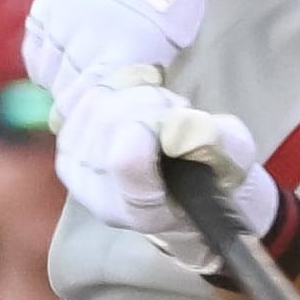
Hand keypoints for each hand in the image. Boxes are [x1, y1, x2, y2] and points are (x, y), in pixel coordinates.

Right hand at [21, 0, 220, 109]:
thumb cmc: (170, 3)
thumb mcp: (165, 46)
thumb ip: (133, 82)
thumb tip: (107, 119)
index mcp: (125, 46)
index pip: (95, 101)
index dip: (93, 119)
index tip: (96, 130)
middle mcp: (87, 31)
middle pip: (69, 91)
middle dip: (78, 105)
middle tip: (87, 114)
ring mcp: (61, 16)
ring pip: (49, 74)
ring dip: (62, 83)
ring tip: (80, 81)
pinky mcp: (44, 6)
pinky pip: (36, 52)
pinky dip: (48, 63)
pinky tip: (67, 59)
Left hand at [52, 69, 280, 269]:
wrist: (182, 187)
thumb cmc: (211, 174)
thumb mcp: (233, 158)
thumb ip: (215, 143)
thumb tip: (177, 125)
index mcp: (142, 210)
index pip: (127, 158)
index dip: (155, 123)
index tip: (180, 116)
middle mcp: (99, 195)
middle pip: (111, 119)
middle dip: (153, 103)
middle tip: (177, 114)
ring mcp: (75, 167)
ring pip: (98, 102)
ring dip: (136, 95)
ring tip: (159, 114)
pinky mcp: (67, 141)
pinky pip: (84, 95)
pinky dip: (115, 88)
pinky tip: (135, 103)